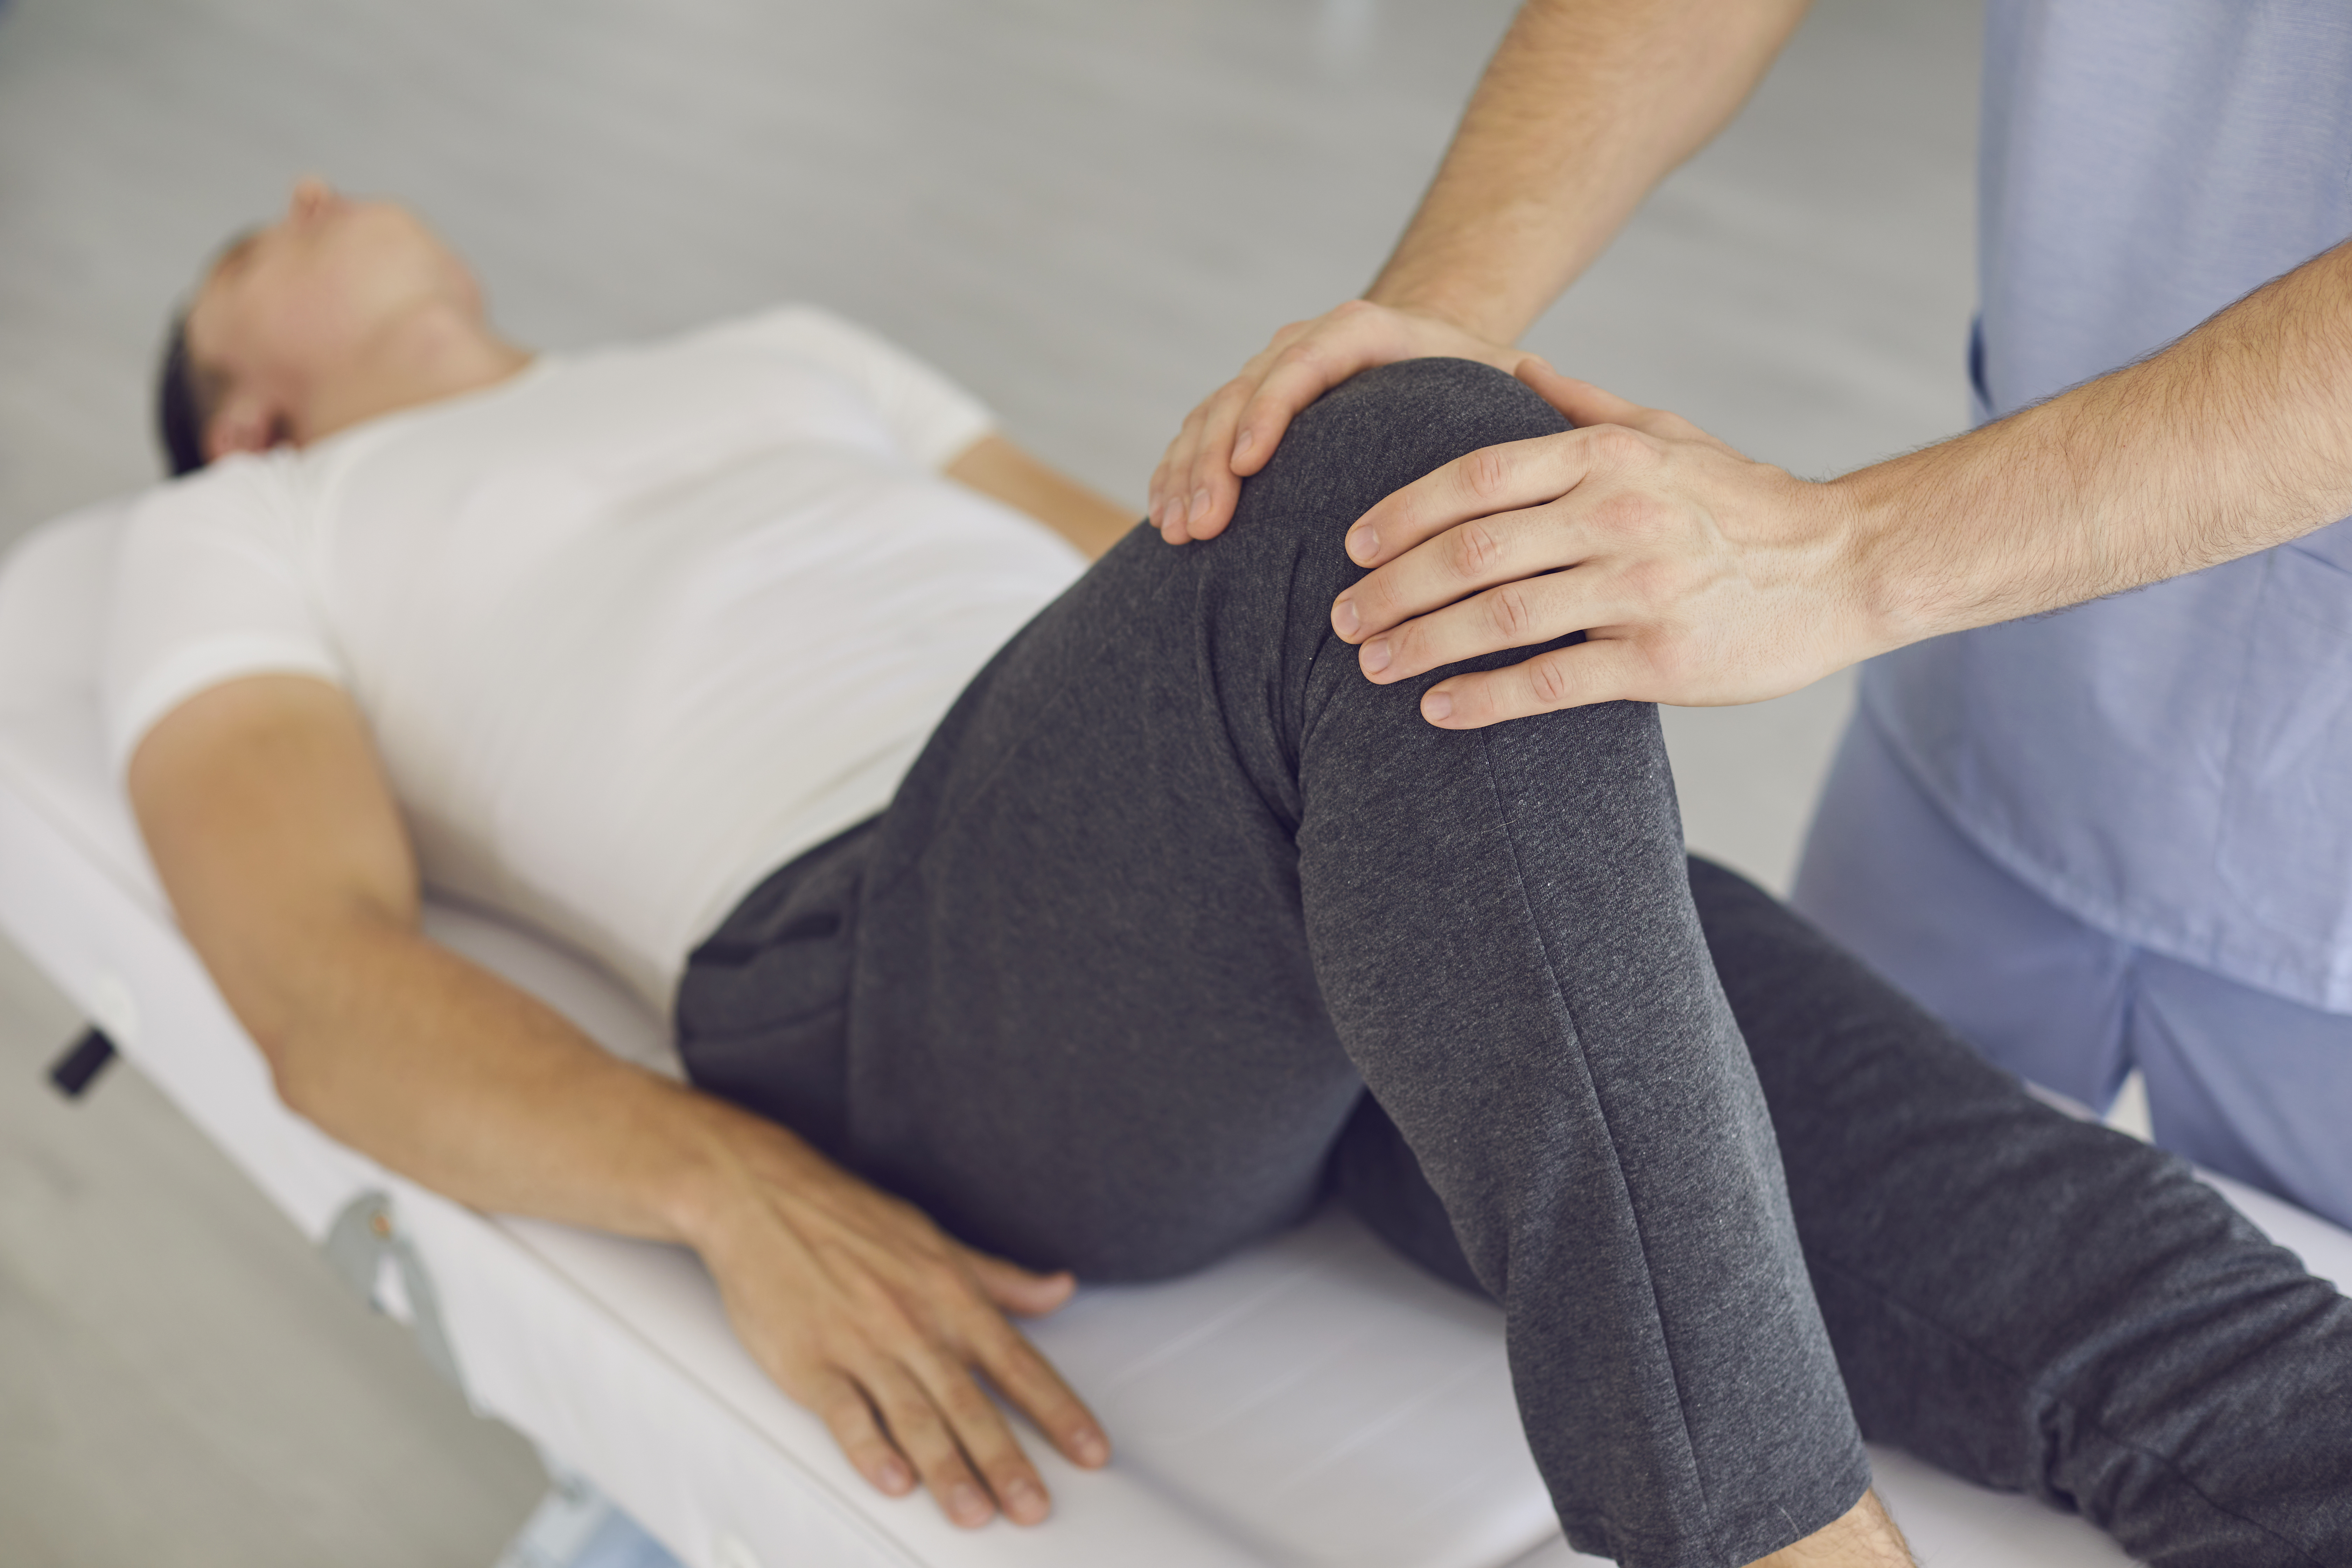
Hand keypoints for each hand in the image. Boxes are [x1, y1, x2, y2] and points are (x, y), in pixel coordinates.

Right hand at [691, 1121, 1107, 1528]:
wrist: (764, 1195)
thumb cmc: (854, 1220)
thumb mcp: (940, 1243)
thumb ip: (1002, 1279)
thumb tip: (1061, 1289)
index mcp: (952, 1295)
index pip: (1019, 1363)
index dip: (1059, 1410)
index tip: (1092, 1451)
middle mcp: (914, 1323)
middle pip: (970, 1402)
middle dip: (1006, 1460)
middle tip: (1035, 1508)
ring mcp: (861, 1343)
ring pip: (913, 1416)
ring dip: (947, 1469)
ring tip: (975, 1514)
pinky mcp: (809, 1361)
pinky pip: (845, 1412)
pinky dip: (869, 1447)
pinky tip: (893, 1479)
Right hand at [1149, 299, 1529, 543]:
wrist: (1443, 364)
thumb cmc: (1484, 387)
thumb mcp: (1506, 383)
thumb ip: (1518, 396)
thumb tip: (1547, 415)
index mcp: (1368, 331)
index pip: (1305, 358)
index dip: (1268, 409)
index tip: (1247, 466)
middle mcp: (1308, 346)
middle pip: (1244, 392)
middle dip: (1212, 459)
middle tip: (1202, 524)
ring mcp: (1271, 377)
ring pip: (1212, 417)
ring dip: (1187, 473)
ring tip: (1180, 533)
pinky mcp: (1250, 413)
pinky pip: (1200, 438)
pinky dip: (1179, 477)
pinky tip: (1166, 526)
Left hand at [1330, 361, 1879, 726]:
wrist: (1845, 567)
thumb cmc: (1743, 502)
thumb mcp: (1669, 435)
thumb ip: (1585, 406)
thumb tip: (1515, 367)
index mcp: (1610, 457)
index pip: (1477, 478)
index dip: (1404, 512)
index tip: (1353, 545)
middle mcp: (1621, 515)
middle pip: (1473, 551)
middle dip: (1395, 587)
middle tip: (1341, 616)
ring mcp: (1642, 589)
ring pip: (1502, 619)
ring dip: (1423, 644)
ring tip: (1369, 665)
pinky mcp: (1662, 661)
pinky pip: (1553, 683)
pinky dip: (1485, 698)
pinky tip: (1436, 710)